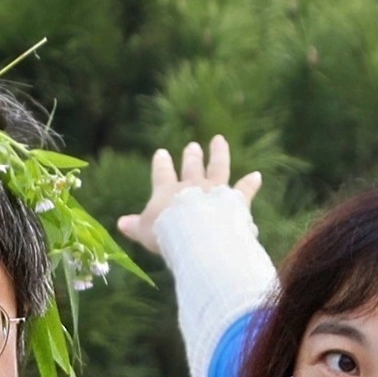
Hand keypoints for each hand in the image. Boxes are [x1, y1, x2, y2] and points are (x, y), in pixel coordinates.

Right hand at [117, 137, 260, 256]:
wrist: (195, 235)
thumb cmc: (165, 234)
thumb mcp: (145, 232)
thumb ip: (135, 226)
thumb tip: (120, 224)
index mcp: (167, 192)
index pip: (162, 174)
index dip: (162, 165)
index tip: (162, 154)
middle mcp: (192, 185)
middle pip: (192, 167)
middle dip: (191, 157)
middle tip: (192, 146)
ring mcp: (215, 190)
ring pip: (218, 167)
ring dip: (219, 154)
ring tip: (219, 141)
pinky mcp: (235, 200)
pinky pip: (244, 189)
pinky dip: (251, 183)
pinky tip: (257, 176)